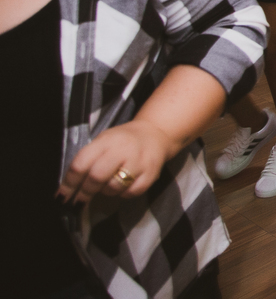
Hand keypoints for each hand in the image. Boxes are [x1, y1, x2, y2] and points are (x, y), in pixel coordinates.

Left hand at [57, 120, 171, 204]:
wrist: (155, 134)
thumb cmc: (123, 140)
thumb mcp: (103, 141)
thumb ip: (88, 160)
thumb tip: (69, 188)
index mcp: (106, 140)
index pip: (81, 163)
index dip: (69, 183)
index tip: (62, 197)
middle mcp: (123, 150)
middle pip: (96, 177)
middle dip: (84, 192)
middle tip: (79, 201)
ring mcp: (138, 162)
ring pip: (113, 188)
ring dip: (105, 191)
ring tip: (109, 184)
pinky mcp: (150, 174)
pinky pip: (130, 193)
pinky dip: (123, 193)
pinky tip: (125, 184)